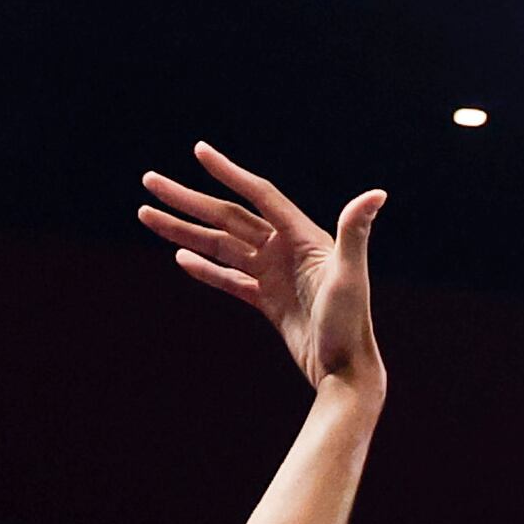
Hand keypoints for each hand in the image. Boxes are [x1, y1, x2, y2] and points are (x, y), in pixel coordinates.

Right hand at [137, 143, 385, 391]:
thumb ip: (355, 233)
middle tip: (150, 182)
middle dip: (188, 200)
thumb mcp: (350, 276)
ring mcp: (275, 275)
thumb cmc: (351, 324)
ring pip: (222, 245)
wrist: (345, 372)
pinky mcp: (268, 301)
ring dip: (185, 231)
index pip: (258, 195)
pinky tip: (180, 257)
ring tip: (147, 215)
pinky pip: (230, 279)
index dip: (228, 173)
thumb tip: (376, 194)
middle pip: (229, 217)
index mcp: (303, 237)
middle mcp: (287, 250)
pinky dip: (206, 268)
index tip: (198, 151)